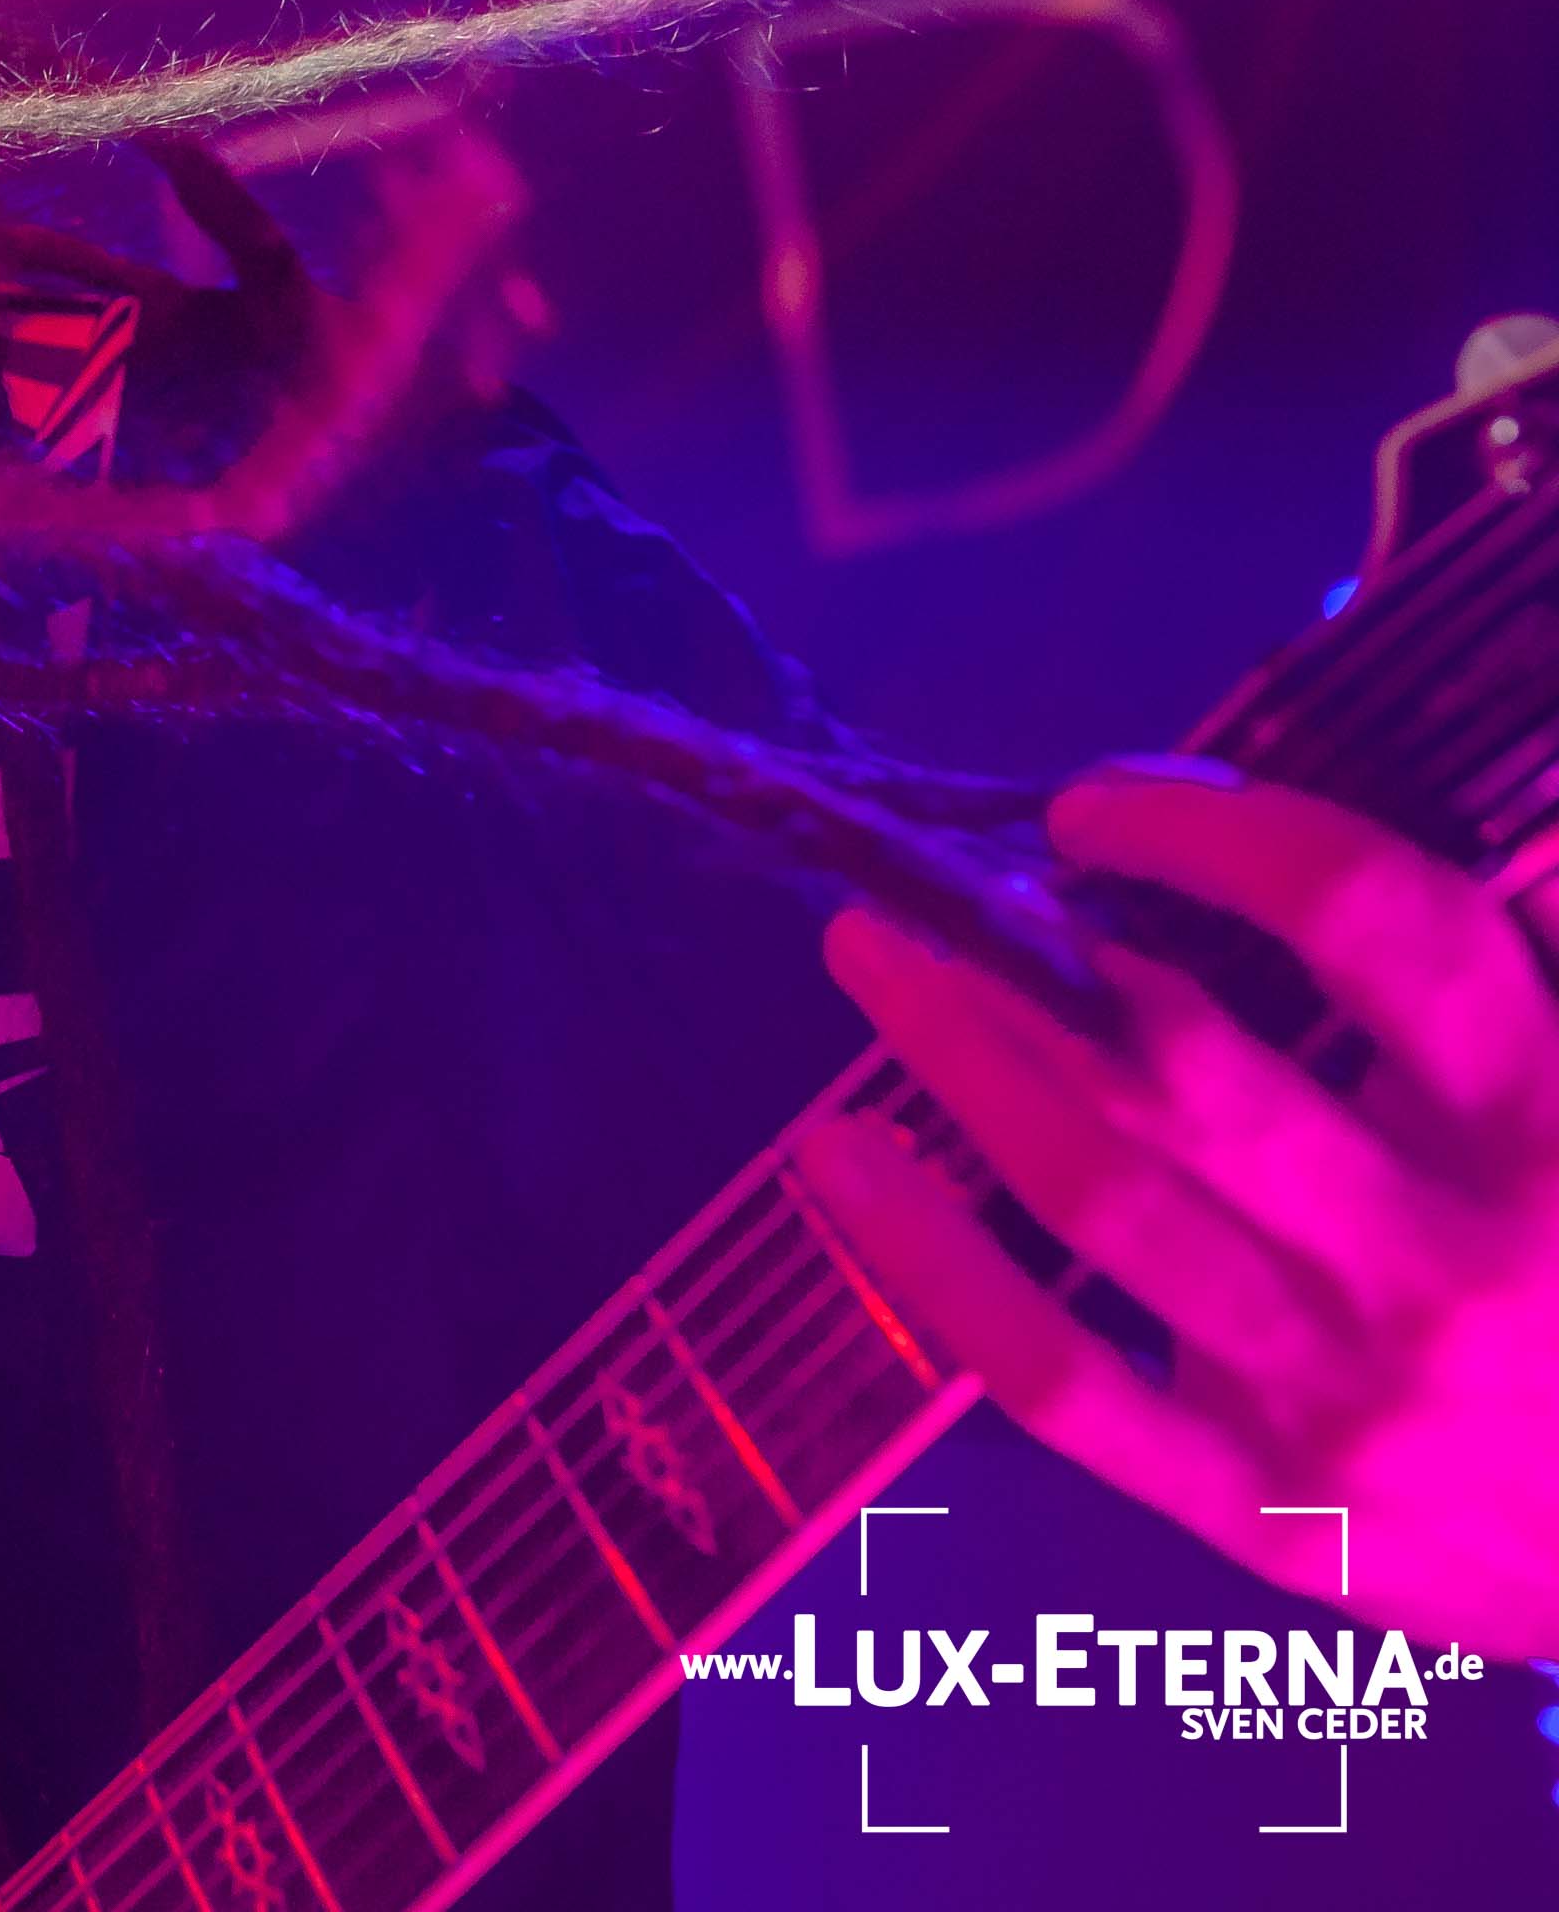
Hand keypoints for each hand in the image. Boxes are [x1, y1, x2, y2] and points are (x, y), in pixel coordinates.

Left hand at [802, 759, 1558, 1656]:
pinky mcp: (1265, 1516)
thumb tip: (1362, 833)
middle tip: (928, 882)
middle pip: (1194, 1070)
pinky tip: (837, 1160)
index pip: (1385, 928)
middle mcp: (1446, 1264)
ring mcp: (1345, 1401)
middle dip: (1034, 956)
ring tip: (873, 959)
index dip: (1229, 838)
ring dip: (962, 1059)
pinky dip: (927, 1262)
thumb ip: (1521, 983)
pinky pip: (1054, 1380)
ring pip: (1102, 1199)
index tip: (1102, 809)